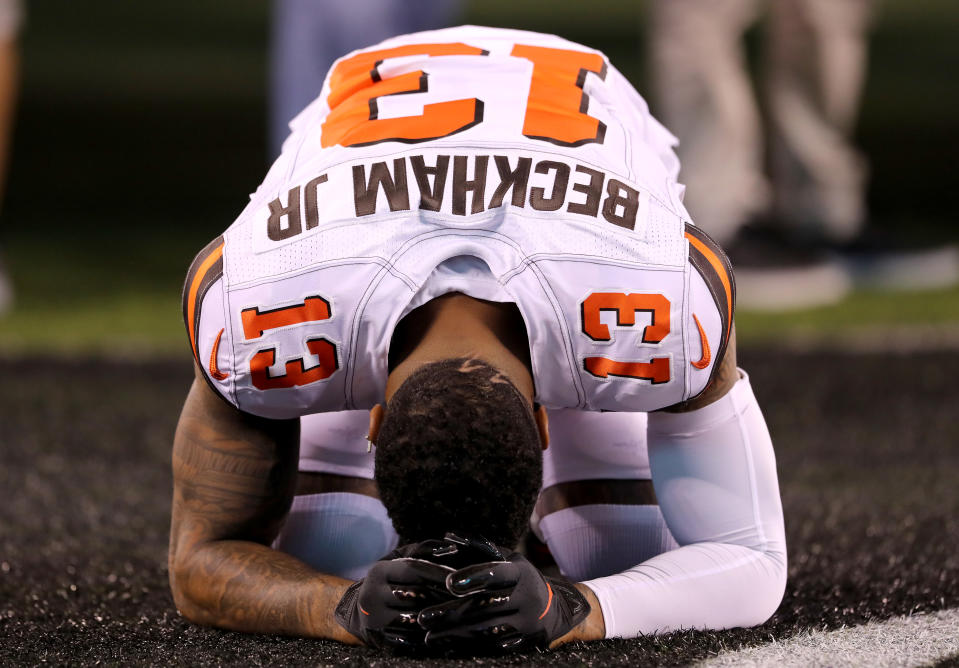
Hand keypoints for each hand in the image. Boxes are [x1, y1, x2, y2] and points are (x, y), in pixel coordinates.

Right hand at [333, 534, 505, 649]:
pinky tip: (454, 632)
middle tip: (475, 596)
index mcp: (379, 571)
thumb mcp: (401, 559)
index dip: (441, 572)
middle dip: (447, 596)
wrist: (361, 613)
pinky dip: (434, 636)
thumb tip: (452, 546)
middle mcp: (372, 596)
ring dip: (443, 618)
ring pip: (416, 619)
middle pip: (417, 595)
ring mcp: (375, 621)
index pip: (414, 569)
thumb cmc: (392, 580)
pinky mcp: (382, 642)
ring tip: (469, 614)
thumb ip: (425, 550)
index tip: (465, 576)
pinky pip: (412, 640)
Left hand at [417, 550, 590, 651]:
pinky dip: (467, 648)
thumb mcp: (506, 559)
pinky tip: (446, 647)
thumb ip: (478, 548)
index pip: (496, 573)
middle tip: (424, 617)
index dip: (473, 577)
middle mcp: (526, 597)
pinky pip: (492, 648)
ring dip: (454, 635)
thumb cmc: (518, 579)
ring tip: (428, 636)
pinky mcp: (523, 643)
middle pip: (485, 606)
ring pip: (486, 630)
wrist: (554, 610)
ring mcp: (526, 623)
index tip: (449, 583)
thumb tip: (448, 536)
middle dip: (452, 613)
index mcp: (519, 573)